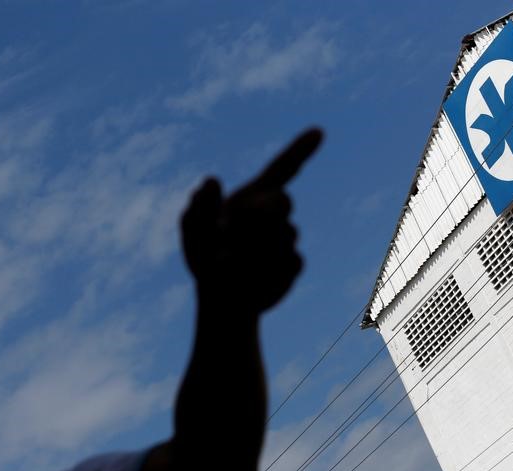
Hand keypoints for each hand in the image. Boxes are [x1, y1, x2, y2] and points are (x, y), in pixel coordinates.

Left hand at [181, 128, 322, 313]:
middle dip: (263, 213)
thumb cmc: (205, 257)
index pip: (282, 169)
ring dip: (256, 249)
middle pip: (283, 201)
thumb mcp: (194, 230)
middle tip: (240, 226)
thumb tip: (210, 180)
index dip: (300, 149)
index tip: (318, 131)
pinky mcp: (293, 263)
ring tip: (231, 262)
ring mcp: (286, 238)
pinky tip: (252, 276)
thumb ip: (200, 206)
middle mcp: (273, 215)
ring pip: (286, 234)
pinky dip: (268, 269)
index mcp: (253, 197)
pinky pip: (292, 260)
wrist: (222, 297)